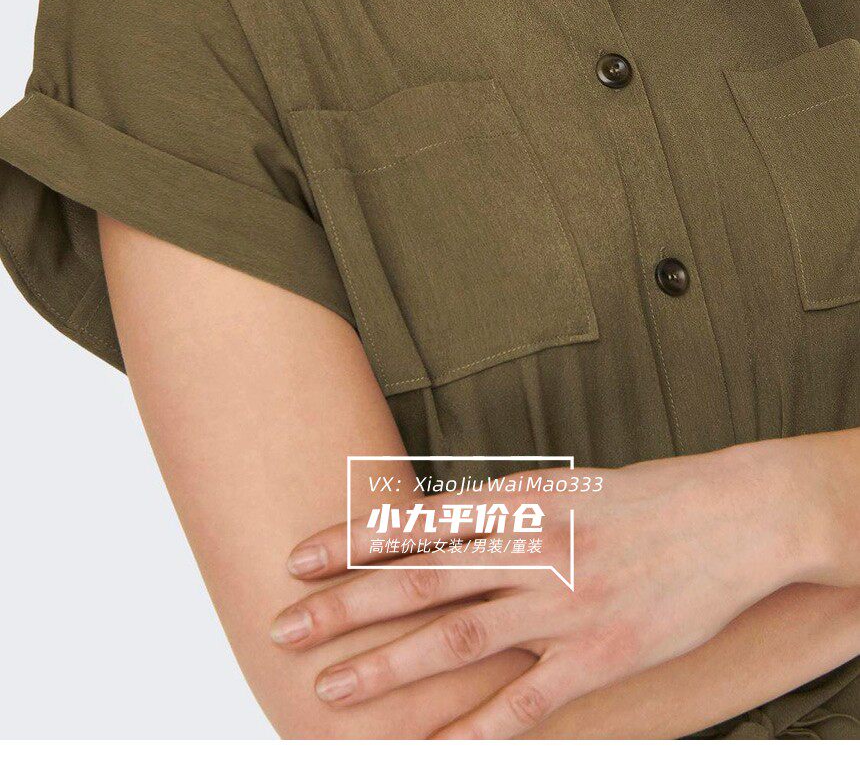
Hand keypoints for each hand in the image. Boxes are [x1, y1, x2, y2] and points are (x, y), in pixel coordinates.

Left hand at [270, 442, 820, 737]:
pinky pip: (524, 703)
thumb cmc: (641, 500)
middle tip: (283, 629)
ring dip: (386, 668)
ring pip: (455, 642)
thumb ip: (500, 512)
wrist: (728, 519)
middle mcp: (529, 551)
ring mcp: (561, 606)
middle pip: (417, 583)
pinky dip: (474, 732)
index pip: (414, 524)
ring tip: (331, 691)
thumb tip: (439, 525)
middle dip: (342, 608)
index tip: (296, 560)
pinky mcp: (597, 657)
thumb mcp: (562, 486)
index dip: (348, 543)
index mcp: (518, 502)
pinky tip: (431, 751)